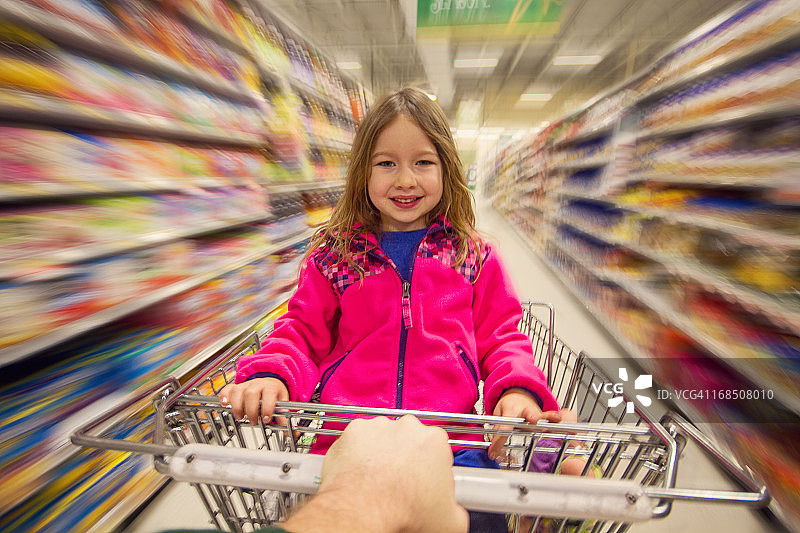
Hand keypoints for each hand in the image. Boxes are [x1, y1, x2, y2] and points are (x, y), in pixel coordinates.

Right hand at [218, 377, 288, 424]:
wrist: (269, 380)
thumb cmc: (274, 393)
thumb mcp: (282, 401)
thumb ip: (284, 415)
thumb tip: (288, 432)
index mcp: (270, 387)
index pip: (268, 394)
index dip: (267, 407)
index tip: (266, 419)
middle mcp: (257, 384)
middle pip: (251, 393)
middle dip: (251, 409)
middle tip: (253, 421)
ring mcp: (245, 385)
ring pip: (237, 391)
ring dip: (236, 406)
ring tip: (240, 417)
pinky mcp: (235, 387)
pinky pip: (227, 389)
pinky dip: (224, 396)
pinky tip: (224, 404)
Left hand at [283, 415, 468, 532]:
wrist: (362, 511)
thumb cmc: (401, 512)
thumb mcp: (450, 521)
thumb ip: (457, 507)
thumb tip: (454, 510)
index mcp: (435, 441)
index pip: (439, 449)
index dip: (433, 469)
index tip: (426, 482)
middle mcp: (408, 427)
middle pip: (411, 439)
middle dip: (408, 457)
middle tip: (402, 483)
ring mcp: (380, 426)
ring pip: (385, 436)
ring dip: (383, 452)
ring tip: (379, 479)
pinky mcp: (354, 430)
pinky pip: (360, 439)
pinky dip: (360, 451)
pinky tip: (362, 471)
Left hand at [488, 388, 561, 460]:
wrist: (518, 396)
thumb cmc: (508, 407)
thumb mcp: (497, 415)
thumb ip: (496, 429)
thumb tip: (493, 448)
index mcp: (511, 410)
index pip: (504, 428)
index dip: (498, 441)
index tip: (493, 452)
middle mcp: (526, 411)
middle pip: (529, 414)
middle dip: (532, 417)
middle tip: (533, 420)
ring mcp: (537, 414)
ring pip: (544, 416)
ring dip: (549, 418)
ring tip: (557, 419)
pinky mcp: (544, 418)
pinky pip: (552, 419)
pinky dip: (558, 421)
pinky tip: (570, 426)